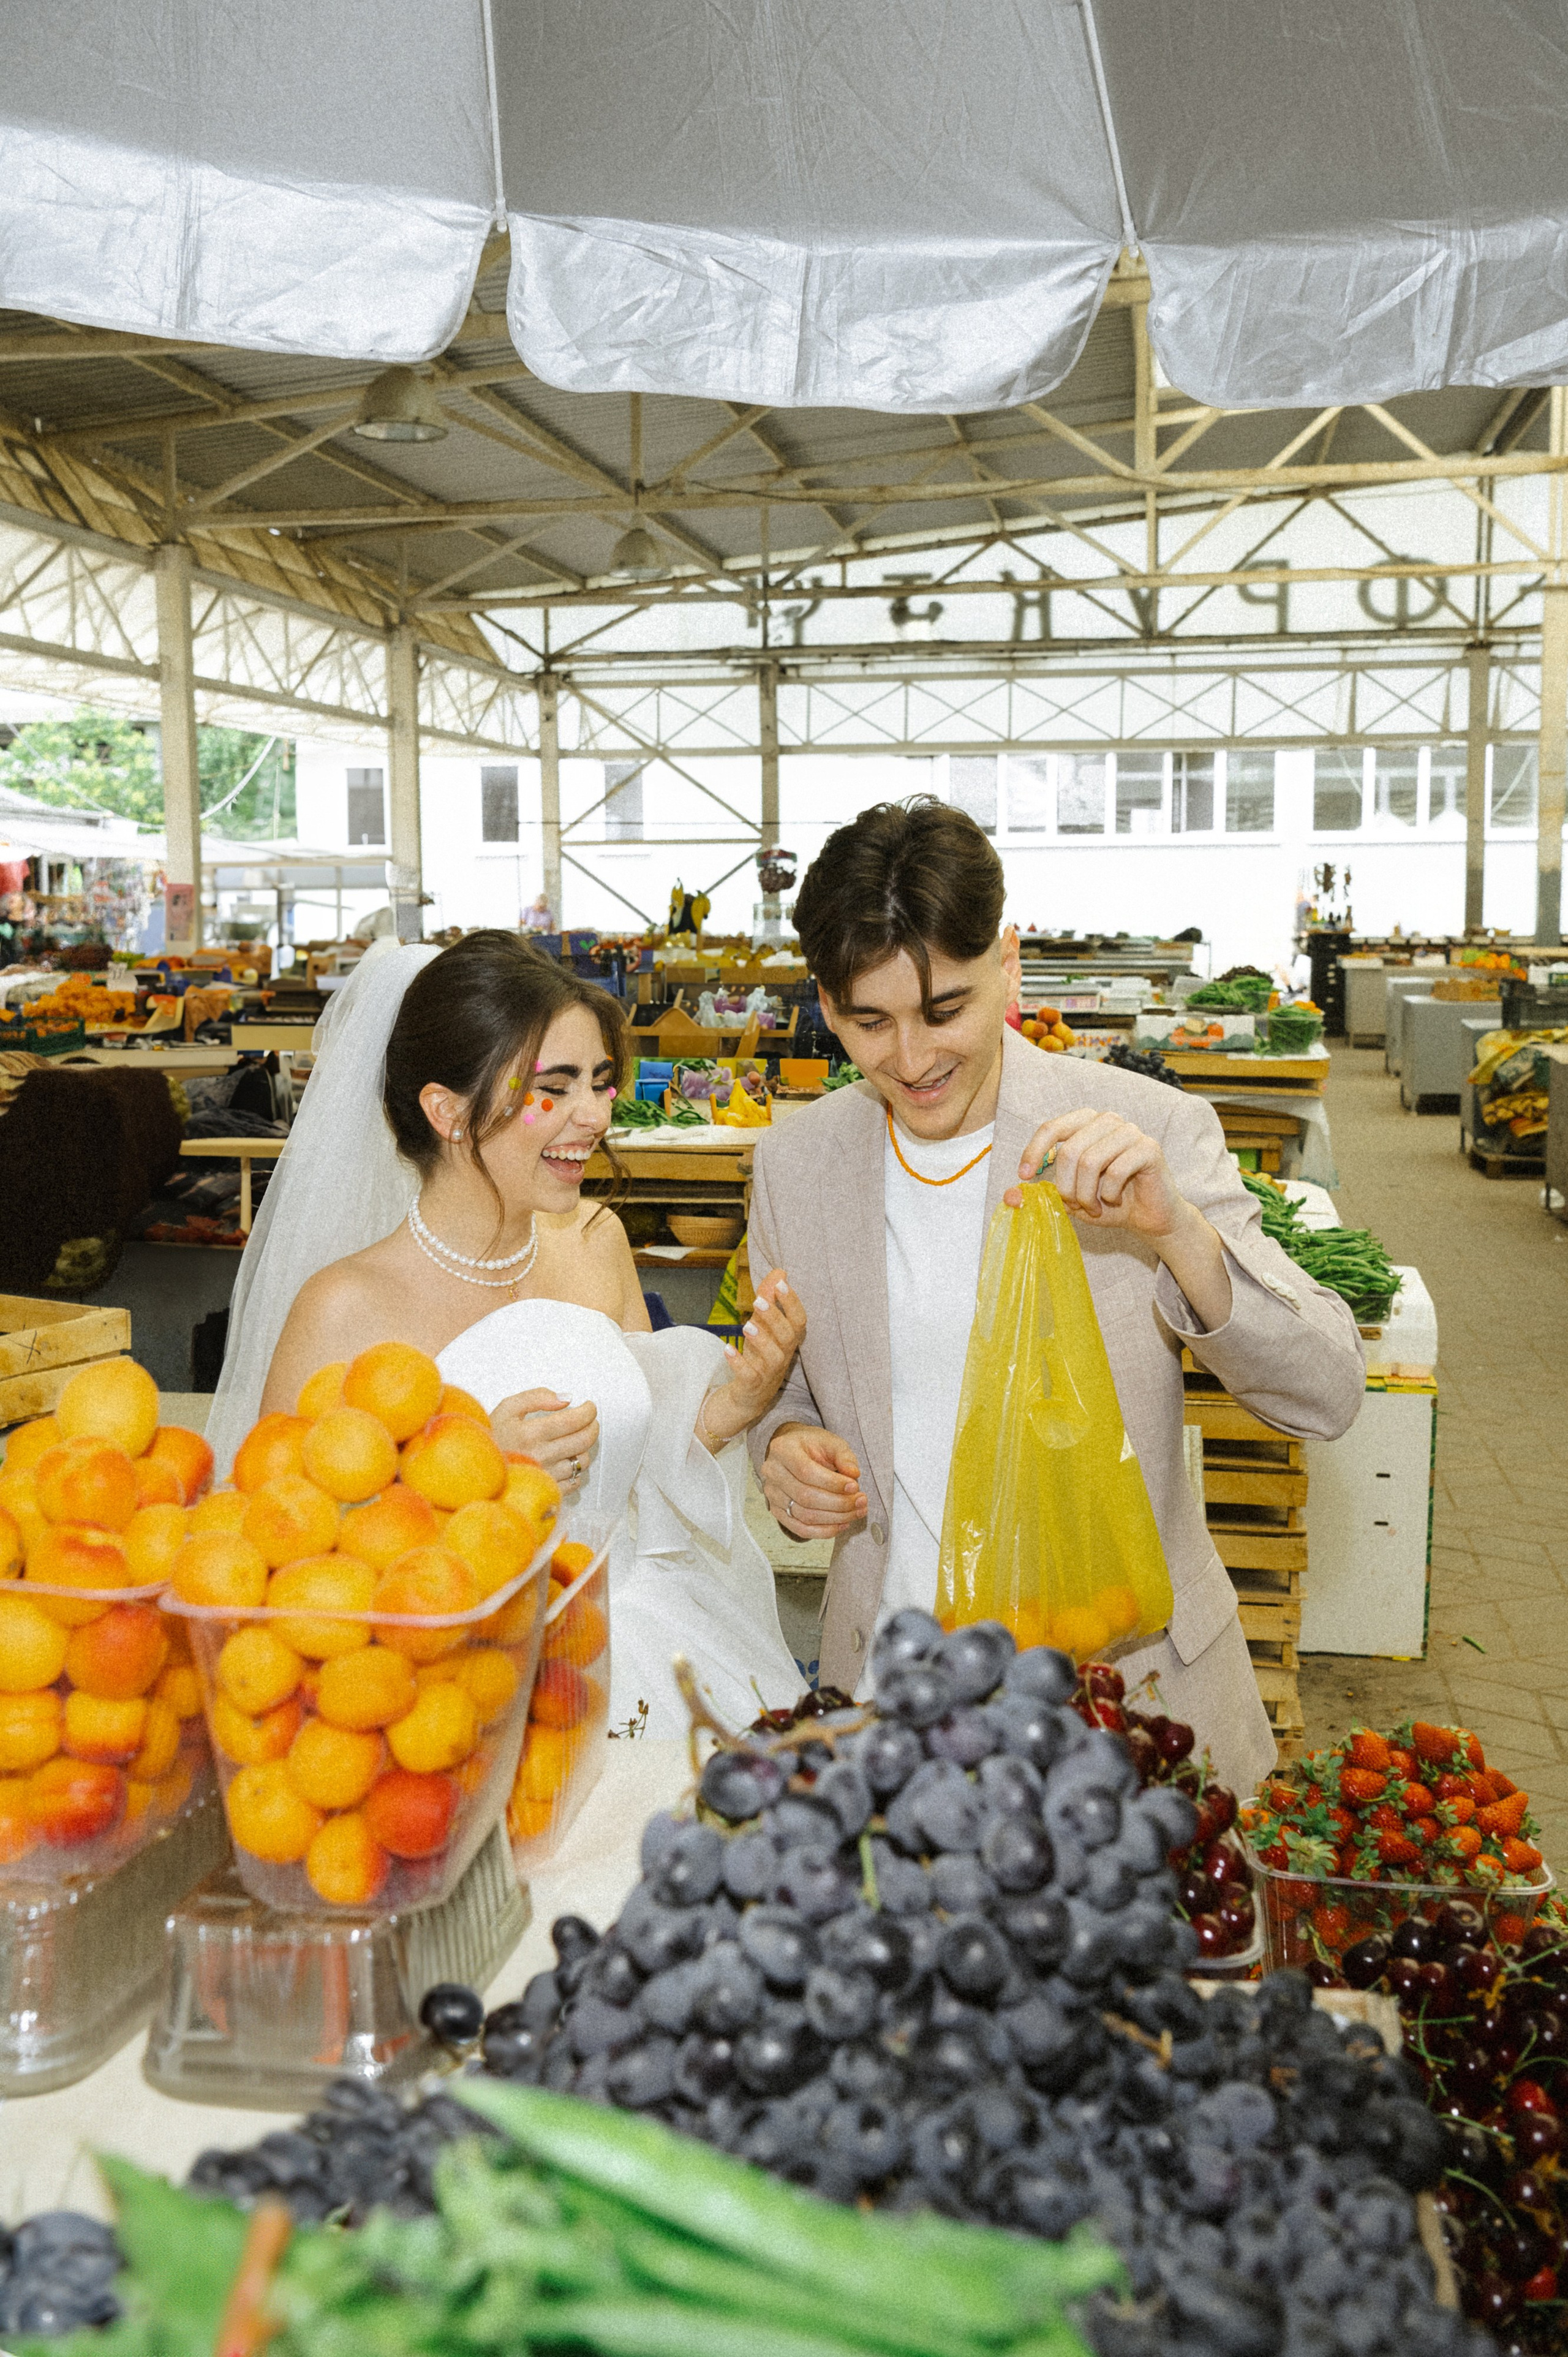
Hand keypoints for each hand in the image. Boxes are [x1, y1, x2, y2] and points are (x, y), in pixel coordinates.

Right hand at [491, 1386, 598, 1491]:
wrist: (474, 1469)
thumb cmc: (492, 1438)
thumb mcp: (507, 1408)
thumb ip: (537, 1397)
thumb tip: (565, 1398)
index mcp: (531, 1433)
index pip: (574, 1420)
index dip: (588, 1411)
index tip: (589, 1407)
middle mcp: (540, 1455)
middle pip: (583, 1440)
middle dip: (593, 1426)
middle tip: (590, 1420)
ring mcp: (545, 1475)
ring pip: (582, 1460)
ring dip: (584, 1447)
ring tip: (575, 1440)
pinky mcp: (547, 1490)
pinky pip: (575, 1481)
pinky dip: (576, 1469)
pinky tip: (566, 1460)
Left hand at [698, 1269, 807, 1450]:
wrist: (747, 1397)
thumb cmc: (759, 1357)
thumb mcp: (763, 1326)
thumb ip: (769, 1299)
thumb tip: (779, 1271)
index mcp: (788, 1341)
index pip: (799, 1321)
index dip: (792, 1302)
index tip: (781, 1282)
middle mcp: (783, 1356)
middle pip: (787, 1338)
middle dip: (775, 1318)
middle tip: (758, 1301)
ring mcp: (769, 1374)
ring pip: (773, 1358)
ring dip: (761, 1340)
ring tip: (746, 1326)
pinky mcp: (752, 1387)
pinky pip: (749, 1376)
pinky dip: (739, 1363)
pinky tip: (727, 1349)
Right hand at [761, 1422, 866, 1538]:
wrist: (794, 1452)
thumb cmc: (812, 1446)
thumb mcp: (831, 1443)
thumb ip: (844, 1456)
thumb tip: (853, 1474)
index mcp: (783, 1450)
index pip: (806, 1472)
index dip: (832, 1483)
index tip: (854, 1486)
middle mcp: (773, 1472)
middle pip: (806, 1496)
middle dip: (839, 1503)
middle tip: (861, 1501)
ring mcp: (772, 1494)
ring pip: (805, 1515)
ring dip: (835, 1518)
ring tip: (856, 1512)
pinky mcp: (778, 1511)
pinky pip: (801, 1529)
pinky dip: (824, 1531)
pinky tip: (842, 1524)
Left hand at [1006, 1107, 1232, 1327]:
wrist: (1149, 1217)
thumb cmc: (1107, 1203)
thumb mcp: (1069, 1199)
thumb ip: (1042, 1194)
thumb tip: (1010, 1196)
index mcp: (1084, 1123)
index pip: (1051, 1128)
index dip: (1034, 1152)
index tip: (1025, 1177)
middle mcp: (1107, 1120)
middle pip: (1070, 1151)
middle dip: (1067, 1186)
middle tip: (1074, 1205)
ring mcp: (1130, 1131)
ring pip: (1091, 1161)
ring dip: (1087, 1194)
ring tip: (1094, 1207)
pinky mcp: (1149, 1148)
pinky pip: (1117, 1171)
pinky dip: (1109, 1194)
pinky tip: (1115, 1200)